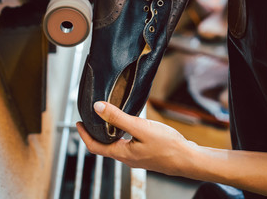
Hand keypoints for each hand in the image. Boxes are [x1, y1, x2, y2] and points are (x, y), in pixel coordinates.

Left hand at [77, 101, 197, 175]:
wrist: (188, 159)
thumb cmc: (167, 145)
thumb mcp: (140, 127)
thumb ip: (118, 117)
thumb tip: (98, 108)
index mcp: (122, 153)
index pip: (94, 146)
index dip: (84, 135)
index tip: (78, 123)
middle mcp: (127, 158)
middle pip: (104, 146)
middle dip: (96, 132)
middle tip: (92, 118)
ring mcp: (136, 158)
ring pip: (116, 145)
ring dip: (109, 133)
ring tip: (109, 118)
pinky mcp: (145, 155)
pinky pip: (128, 145)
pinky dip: (122, 135)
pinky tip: (131, 125)